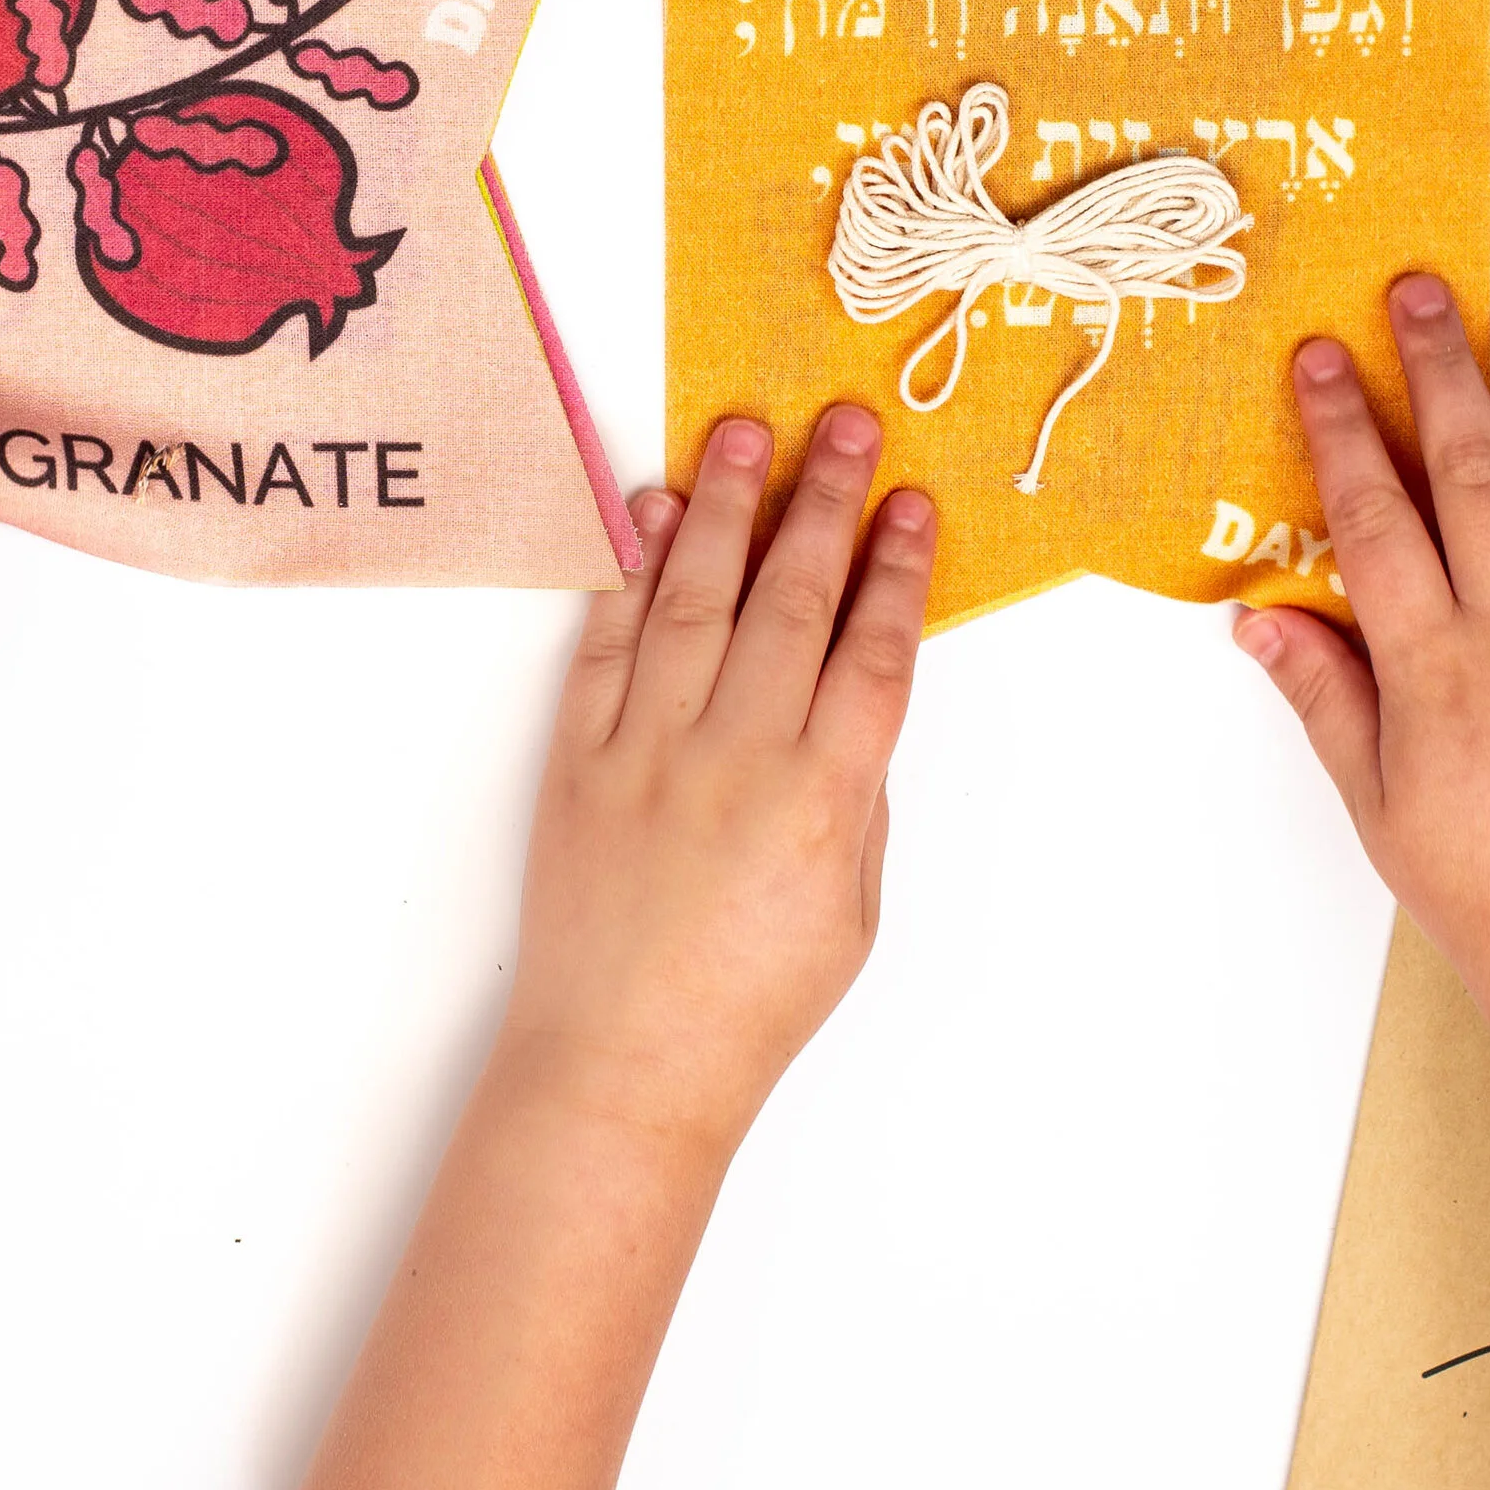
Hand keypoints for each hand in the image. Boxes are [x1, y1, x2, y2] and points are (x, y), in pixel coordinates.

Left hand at [278, 408, 933, 1489]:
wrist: (620, 1064)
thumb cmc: (750, 1002)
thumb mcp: (853, 910)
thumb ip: (859, 793)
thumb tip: (856, 691)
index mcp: (823, 803)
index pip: (873, 655)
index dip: (898, 571)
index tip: (913, 503)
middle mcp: (737, 759)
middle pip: (792, 603)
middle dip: (823, 504)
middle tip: (844, 424)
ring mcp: (649, 749)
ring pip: (696, 600)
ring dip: (726, 507)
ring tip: (746, 431)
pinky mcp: (577, 755)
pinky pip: (606, 641)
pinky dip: (631, 570)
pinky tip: (654, 510)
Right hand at [1234, 274, 1489, 1049]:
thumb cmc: (1489, 894)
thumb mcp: (1375, 800)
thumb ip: (1324, 695)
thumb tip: (1261, 618)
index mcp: (1437, 668)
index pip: (1377, 518)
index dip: (1342, 430)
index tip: (1319, 361)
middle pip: (1475, 473)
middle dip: (1437, 371)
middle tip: (1418, 292)